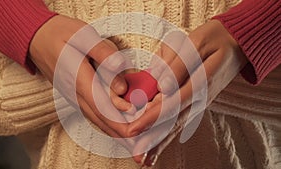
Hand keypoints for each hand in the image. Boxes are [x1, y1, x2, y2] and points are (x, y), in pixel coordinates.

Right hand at [29, 15, 132, 138]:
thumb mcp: (83, 35)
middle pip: (102, 120)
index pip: (103, 108)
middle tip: (140, 149)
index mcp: (79, 80)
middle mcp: (75, 94)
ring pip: (97, 121)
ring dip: (115, 133)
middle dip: (122, 135)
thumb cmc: (61, 34)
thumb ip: (104, 54)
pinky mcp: (74, 96)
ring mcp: (74, 97)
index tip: (138, 131)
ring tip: (132, 144)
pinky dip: (106, 125)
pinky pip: (92, 115)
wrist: (36, 39)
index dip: (121, 122)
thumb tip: (119, 74)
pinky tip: (116, 130)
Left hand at [129, 20, 247, 164]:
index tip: (133, 130)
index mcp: (200, 82)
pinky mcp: (198, 103)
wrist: (237, 44)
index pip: (172, 104)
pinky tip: (159, 146)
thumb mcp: (197, 43)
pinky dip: (169, 135)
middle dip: (153, 139)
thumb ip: (179, 65)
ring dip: (160, 143)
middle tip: (136, 156)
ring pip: (177, 126)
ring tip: (145, 159)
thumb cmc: (215, 39)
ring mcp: (200, 103)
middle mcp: (201, 98)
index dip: (151, 117)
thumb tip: (163, 88)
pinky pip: (181, 121)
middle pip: (174, 122)